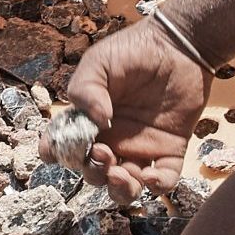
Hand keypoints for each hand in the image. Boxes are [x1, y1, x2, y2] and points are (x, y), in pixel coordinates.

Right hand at [61, 16, 209, 197]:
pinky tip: (152, 174)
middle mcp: (112, 140)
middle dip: (93, 171)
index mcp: (89, 121)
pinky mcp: (170, 150)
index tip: (55, 153)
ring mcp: (141, 147)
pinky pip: (164, 181)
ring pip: (125, 186)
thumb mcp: (99, 62)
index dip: (56, 155)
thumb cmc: (134, 50)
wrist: (179, 45)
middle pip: (94, 172)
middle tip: (102, 153)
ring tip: (122, 174)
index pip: (65, 147)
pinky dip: (157, 186)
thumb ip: (86, 89)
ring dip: (120, 189)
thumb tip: (96, 122)